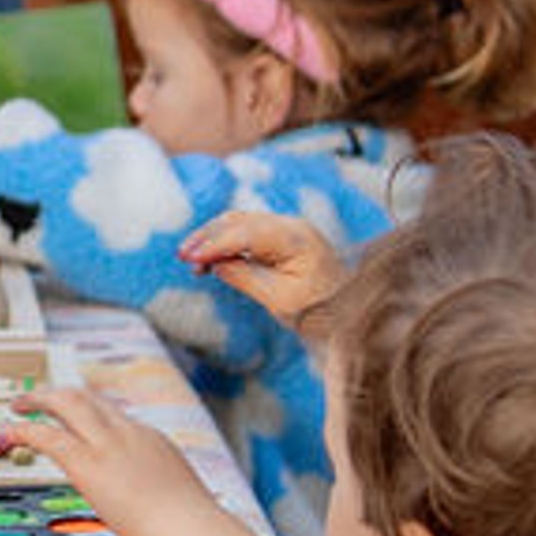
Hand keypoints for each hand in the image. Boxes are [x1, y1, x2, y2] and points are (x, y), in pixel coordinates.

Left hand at [10, 382, 256, 535]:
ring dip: (39, 399)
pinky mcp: (87, 463)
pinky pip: (47, 436)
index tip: (76, 417)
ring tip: (18, 404)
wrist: (189, 529)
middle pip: (89, 397)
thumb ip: (160, 492)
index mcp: (151, 440)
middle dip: (60, 394)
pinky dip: (24, 430)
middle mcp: (128, 433)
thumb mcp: (179, 497)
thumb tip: (156, 507)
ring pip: (67, 402)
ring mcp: (108, 444)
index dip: (90, 413)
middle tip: (39, 398)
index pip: (114, 415)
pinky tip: (8, 432)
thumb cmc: (189, 527)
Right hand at [183, 207, 347, 324]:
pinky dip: (227, 242)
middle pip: (240, 221)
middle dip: (208, 237)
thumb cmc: (321, 312)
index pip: (245, 234)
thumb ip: (245, 277)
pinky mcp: (284, 238)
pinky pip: (248, 232)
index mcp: (296, 239)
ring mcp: (289, 229)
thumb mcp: (280, 301)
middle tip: (182, 256)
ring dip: (214, 238)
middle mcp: (292, 226)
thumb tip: (216, 263)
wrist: (352, 314)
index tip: (190, 259)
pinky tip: (211, 259)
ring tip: (192, 259)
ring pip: (241, 223)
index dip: (214, 245)